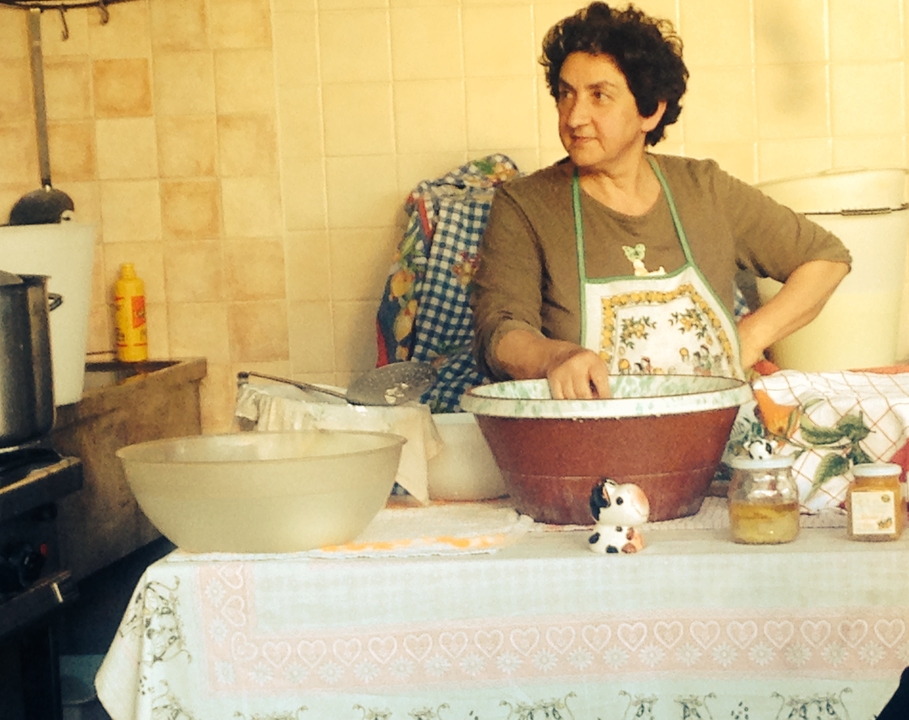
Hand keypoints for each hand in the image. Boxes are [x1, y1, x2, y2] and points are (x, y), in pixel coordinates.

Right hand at [495, 330, 610, 398]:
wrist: (561, 354)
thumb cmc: (584, 363)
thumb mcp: (597, 366)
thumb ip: (602, 382)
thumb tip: (603, 402)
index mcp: (591, 360)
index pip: (600, 382)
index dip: (605, 397)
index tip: (608, 407)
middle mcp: (575, 365)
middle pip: (584, 394)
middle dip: (590, 404)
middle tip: (595, 408)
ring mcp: (562, 373)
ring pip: (572, 399)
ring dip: (580, 404)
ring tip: (583, 400)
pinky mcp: (553, 380)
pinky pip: (561, 399)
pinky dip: (568, 403)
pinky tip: (573, 400)